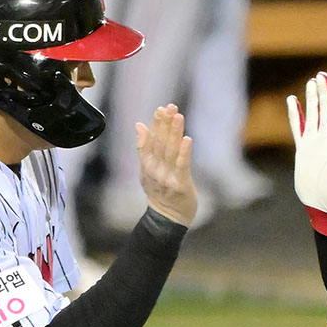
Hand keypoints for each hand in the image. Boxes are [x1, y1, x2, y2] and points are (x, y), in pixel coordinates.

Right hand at [136, 104, 197, 225]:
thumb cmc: (160, 191)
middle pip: (159, 143)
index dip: (156, 123)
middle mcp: (154, 170)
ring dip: (174, 133)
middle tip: (171, 107)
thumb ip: (144, 147)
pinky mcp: (180, 185)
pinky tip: (187, 139)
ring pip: (170, 151)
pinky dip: (184, 152)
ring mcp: (166, 178)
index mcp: (146, 164)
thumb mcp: (147, 169)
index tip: (162, 108)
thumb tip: (139, 125)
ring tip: (178, 117)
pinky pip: (182, 166)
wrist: (168, 219)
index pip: (150, 139)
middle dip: (165, 124)